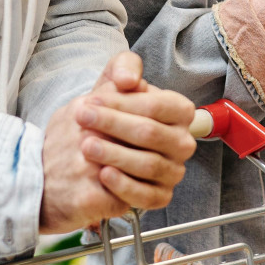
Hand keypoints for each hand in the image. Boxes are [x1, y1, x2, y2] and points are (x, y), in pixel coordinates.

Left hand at [39, 52, 195, 233]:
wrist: (92, 151)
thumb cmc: (108, 115)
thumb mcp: (112, 84)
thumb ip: (122, 68)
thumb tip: (128, 80)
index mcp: (179, 112)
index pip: (156, 106)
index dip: (122, 103)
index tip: (92, 100)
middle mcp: (182, 142)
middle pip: (150, 133)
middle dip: (113, 125)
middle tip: (82, 118)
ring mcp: (174, 171)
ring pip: (149, 164)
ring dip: (114, 154)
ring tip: (86, 146)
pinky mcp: (162, 196)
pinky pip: (147, 195)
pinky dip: (124, 186)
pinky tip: (103, 174)